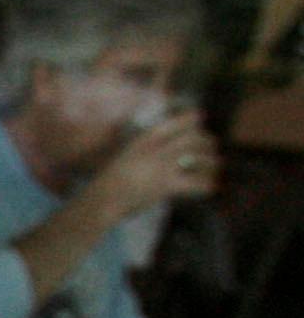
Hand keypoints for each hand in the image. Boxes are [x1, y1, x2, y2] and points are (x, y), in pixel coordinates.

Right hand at [90, 108, 219, 219]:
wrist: (101, 200)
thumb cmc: (109, 182)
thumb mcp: (125, 156)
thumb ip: (144, 150)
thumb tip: (164, 150)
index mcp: (144, 139)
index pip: (176, 122)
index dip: (191, 119)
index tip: (200, 118)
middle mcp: (156, 148)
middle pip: (192, 138)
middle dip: (207, 141)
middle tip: (213, 146)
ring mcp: (162, 166)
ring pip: (199, 157)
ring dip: (211, 162)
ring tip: (216, 166)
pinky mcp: (166, 184)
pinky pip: (196, 183)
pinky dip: (206, 186)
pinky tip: (210, 188)